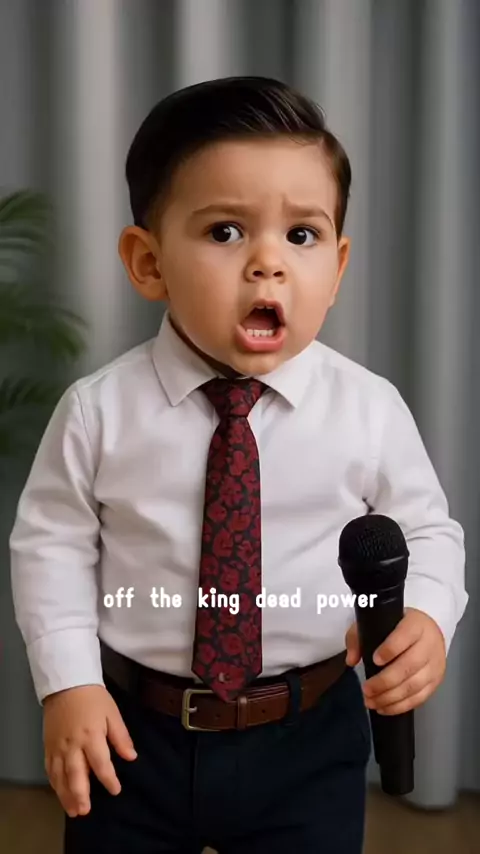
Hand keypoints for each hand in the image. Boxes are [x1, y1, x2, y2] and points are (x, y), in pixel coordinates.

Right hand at [43, 684, 136, 816]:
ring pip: (60, 776)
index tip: (115, 790)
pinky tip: (59, 792)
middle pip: (75, 775)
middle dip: (80, 795)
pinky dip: (54, 783)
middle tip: (85, 811)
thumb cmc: (93, 698)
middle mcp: (73, 745)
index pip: (100, 763)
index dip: (108, 779)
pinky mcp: (48, 745)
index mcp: (91, 736)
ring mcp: (58, 747)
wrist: (66, 683)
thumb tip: (131, 757)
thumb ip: (121, 737)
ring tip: (73, 810)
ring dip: (65, 795)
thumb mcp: (112, 713)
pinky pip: (49, 769)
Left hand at [344, 607, 445, 714]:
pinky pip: (420, 697)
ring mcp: (435, 664)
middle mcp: (429, 644)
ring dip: (391, 697)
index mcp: (415, 624)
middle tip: (366, 689)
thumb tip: (351, 660)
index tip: (374, 660)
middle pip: (410, 665)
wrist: (427, 632)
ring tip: (371, 702)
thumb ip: (358, 637)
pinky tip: (384, 708)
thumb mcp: (375, 623)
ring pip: (415, 685)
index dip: (390, 649)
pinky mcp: (436, 681)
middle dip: (386, 681)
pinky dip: (401, 706)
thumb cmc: (396, 627)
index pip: (405, 635)